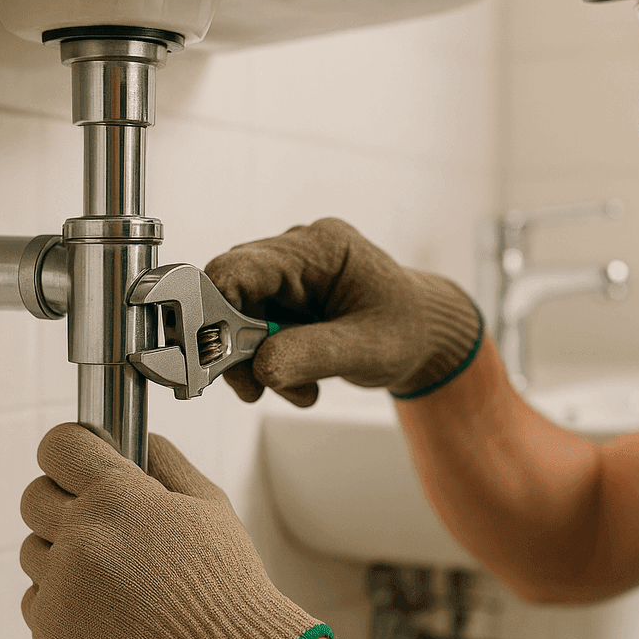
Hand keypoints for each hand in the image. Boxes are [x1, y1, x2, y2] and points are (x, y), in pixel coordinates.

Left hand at [20, 424, 326, 638]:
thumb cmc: (223, 583)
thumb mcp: (209, 503)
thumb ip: (165, 461)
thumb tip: (138, 441)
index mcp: (118, 497)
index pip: (60, 447)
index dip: (72, 449)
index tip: (80, 459)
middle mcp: (81, 536)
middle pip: (34, 496)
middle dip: (64, 500)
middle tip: (104, 519)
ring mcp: (61, 586)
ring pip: (31, 549)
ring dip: (63, 552)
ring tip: (113, 572)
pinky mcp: (52, 629)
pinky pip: (34, 599)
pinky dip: (60, 598)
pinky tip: (103, 604)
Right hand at [205, 218, 481, 406]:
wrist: (424, 334)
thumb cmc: (407, 330)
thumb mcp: (368, 349)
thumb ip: (313, 355)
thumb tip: (259, 368)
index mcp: (319, 248)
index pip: (241, 267)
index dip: (215, 310)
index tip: (217, 358)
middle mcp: (297, 252)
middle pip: (231, 293)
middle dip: (240, 347)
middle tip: (259, 390)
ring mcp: (289, 274)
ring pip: (239, 316)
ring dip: (259, 362)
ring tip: (301, 391)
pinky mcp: (285, 297)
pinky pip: (255, 329)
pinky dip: (269, 362)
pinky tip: (301, 382)